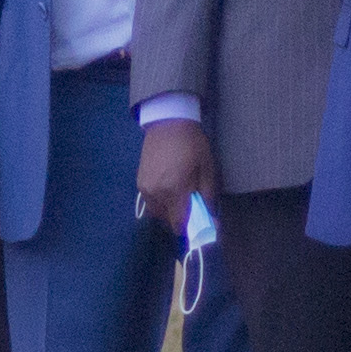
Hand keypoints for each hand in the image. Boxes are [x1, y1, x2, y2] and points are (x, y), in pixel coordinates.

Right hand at [134, 119, 214, 235]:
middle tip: (191, 207)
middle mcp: (155, 193)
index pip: (179, 224)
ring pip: (156, 212)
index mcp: (174, 190)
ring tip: (179, 197)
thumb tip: (211, 220)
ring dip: (168, 211)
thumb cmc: (192, 145)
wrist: (168, 123)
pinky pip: (150, 201)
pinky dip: (160, 201)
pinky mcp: (139, 182)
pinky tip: (168, 188)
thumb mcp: (207, 169)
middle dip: (179, 219)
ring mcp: (144, 188)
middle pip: (166, 220)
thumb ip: (207, 197)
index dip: (190, 228)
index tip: (198, 223)